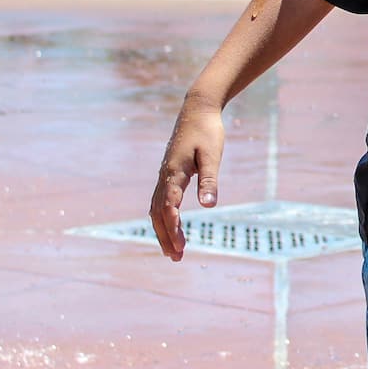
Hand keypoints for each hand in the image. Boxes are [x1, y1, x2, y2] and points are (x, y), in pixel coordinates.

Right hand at [150, 94, 225, 261]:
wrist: (197, 110)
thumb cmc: (207, 132)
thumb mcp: (212, 155)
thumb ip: (209, 179)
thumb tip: (209, 205)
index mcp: (174, 173)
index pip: (169, 207)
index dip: (172, 227)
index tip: (180, 245)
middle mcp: (164, 176)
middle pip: (158, 213)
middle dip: (165, 237)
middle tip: (176, 258)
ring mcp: (163, 175)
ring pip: (155, 209)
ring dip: (162, 230)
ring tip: (173, 251)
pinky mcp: (167, 174)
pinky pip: (159, 201)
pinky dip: (161, 218)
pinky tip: (170, 227)